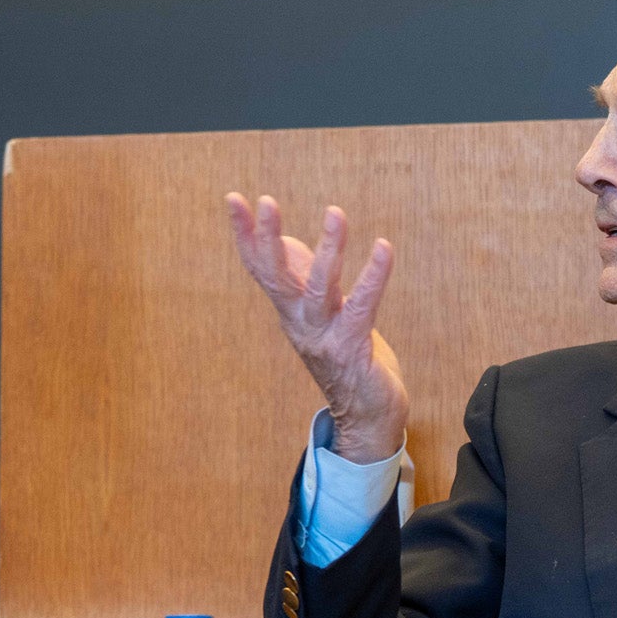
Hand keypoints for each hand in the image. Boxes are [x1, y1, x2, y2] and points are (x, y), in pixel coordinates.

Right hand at [226, 193, 409, 462]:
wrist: (366, 418)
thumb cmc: (347, 359)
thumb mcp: (322, 313)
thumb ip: (304, 280)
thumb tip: (291, 242)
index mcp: (290, 312)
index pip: (261, 268)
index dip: (247, 235)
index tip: (234, 199)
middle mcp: (300, 323)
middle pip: (277, 278)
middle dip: (269, 239)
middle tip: (265, 202)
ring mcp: (325, 337)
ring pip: (319, 289)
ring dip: (327, 250)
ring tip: (335, 213)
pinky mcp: (353, 347)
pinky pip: (361, 306)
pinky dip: (372, 275)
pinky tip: (382, 248)